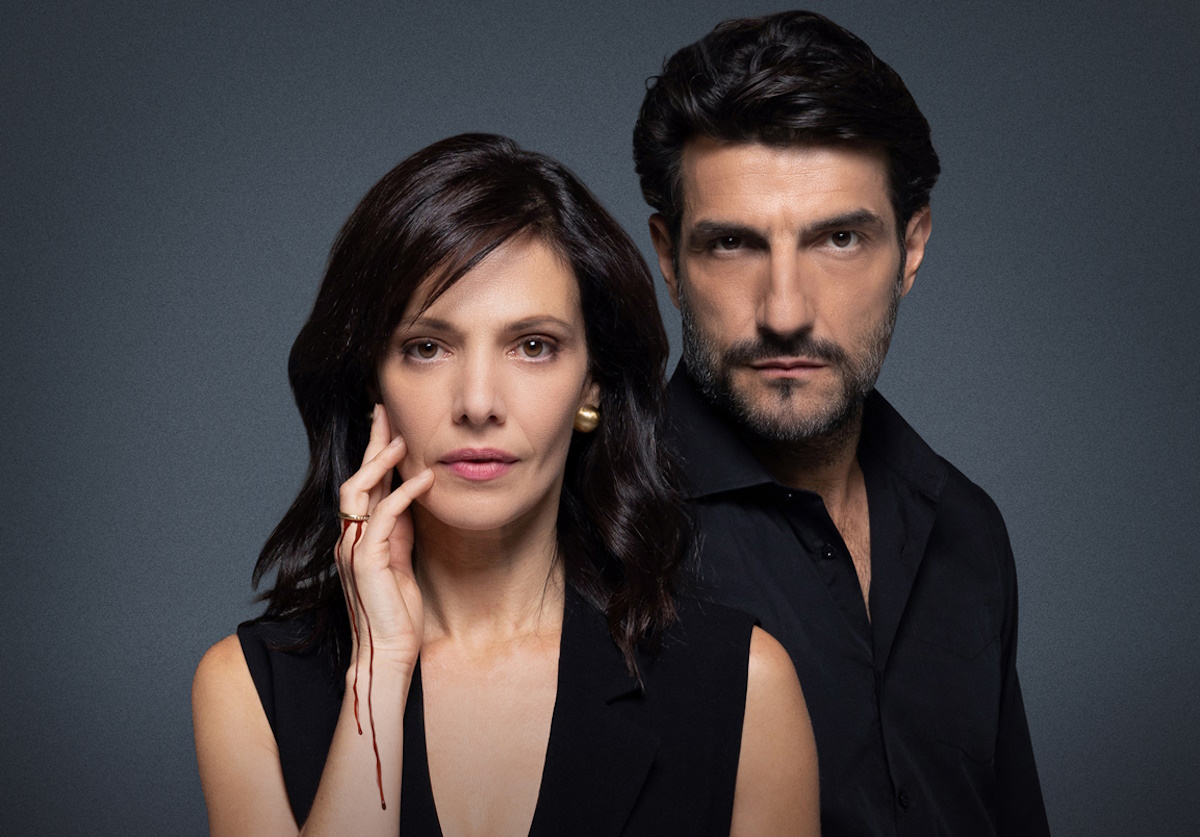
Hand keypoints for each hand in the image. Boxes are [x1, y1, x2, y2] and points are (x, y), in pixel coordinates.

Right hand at [337, 404, 433, 673]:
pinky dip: (404, 493)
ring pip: (358, 491)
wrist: (389, 651)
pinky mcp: (367, 561)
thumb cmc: (397, 611)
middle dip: (370, 444)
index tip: (386, 424)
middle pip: (355, 478)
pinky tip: (426, 479)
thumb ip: (399, 529)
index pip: (362, 484)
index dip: (372, 453)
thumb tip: (409, 497)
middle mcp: (349, 538)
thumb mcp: (401, 558)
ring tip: (403, 440)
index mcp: (357, 537)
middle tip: (384, 412)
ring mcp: (354, 548)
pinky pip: (384, 516)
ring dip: (381, 462)